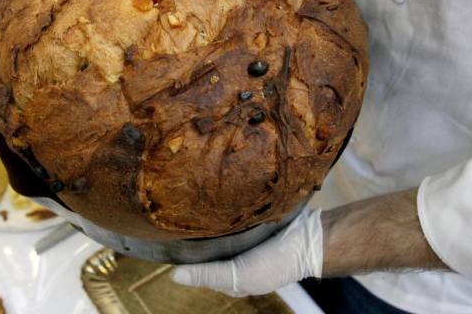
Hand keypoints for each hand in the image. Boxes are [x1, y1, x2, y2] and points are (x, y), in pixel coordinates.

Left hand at [171, 208, 322, 296]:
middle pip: (204, 244)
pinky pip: (230, 212)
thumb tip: (173, 277)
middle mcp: (231, 255)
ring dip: (205, 214)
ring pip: (215, 226)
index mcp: (227, 275)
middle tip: (174, 210)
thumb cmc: (274, 264)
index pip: (195, 264)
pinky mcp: (250, 218)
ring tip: (188, 198)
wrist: (310, 238)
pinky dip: (221, 205)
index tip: (161, 233)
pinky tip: (211, 195)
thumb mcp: (238, 275)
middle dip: (191, 231)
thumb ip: (208, 275)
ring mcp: (240, 237)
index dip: (180, 252)